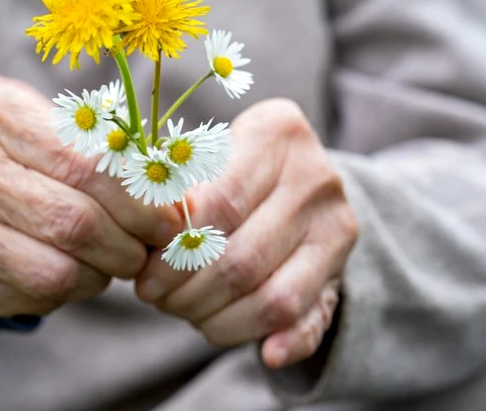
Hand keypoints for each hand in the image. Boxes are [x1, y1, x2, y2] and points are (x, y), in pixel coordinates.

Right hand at [0, 81, 180, 316]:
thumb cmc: (37, 152)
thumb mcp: (68, 130)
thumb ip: (118, 155)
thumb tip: (178, 200)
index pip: (83, 163)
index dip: (137, 198)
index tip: (168, 218)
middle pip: (72, 221)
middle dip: (128, 244)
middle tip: (149, 248)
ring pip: (55, 269)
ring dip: (104, 273)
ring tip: (117, 260)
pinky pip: (34, 295)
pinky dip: (73, 291)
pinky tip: (79, 271)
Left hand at [135, 99, 357, 367]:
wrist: (296, 180)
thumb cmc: (225, 168)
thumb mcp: (203, 161)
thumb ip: (180, 195)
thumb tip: (151, 244)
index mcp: (275, 133)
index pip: (217, 206)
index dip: (173, 250)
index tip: (143, 272)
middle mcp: (315, 175)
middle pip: (240, 258)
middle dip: (187, 292)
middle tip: (156, 298)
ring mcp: (337, 223)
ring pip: (270, 298)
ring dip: (217, 319)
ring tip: (184, 312)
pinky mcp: (343, 268)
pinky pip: (307, 320)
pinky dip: (280, 343)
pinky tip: (259, 352)